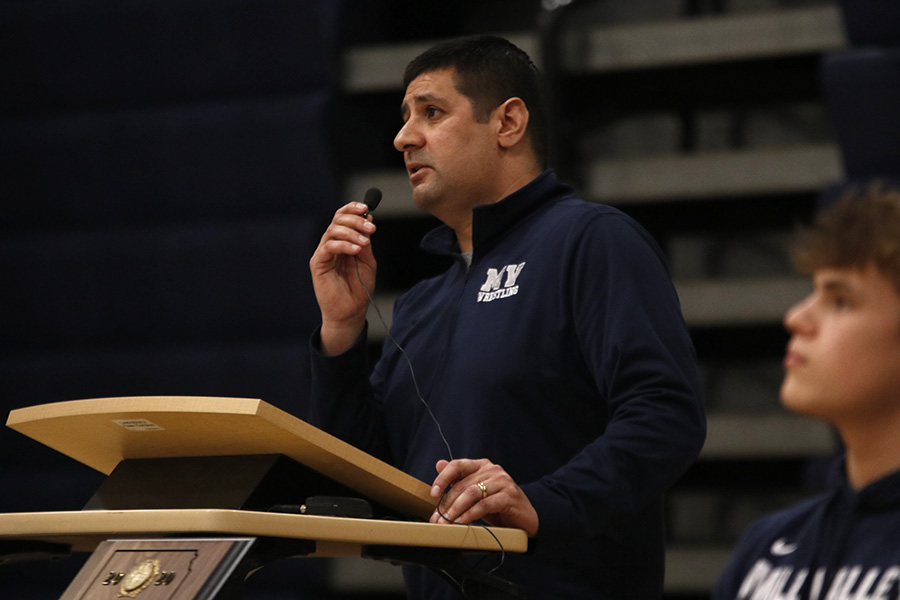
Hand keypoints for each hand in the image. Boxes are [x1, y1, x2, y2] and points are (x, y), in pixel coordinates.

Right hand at [309, 201, 376, 354]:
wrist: (351, 311)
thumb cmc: (359, 288)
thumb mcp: (368, 261)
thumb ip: (366, 242)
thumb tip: (368, 220)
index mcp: (343, 241)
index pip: (343, 217)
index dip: (353, 209)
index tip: (367, 208)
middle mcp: (331, 244)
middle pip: (337, 220)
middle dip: (355, 220)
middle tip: (371, 228)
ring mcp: (323, 253)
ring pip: (332, 231)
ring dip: (351, 232)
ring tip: (365, 243)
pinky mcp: (317, 264)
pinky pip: (328, 247)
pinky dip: (343, 245)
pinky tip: (355, 250)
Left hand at [429, 458, 538, 536]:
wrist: (526, 518)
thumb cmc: (499, 505)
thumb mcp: (477, 493)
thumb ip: (460, 480)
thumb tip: (439, 464)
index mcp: (482, 465)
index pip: (458, 465)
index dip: (443, 478)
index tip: (433, 493)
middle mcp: (492, 470)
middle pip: (463, 484)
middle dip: (447, 503)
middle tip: (436, 519)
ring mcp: (503, 481)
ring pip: (472, 493)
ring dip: (456, 510)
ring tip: (447, 522)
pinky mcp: (510, 496)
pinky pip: (485, 504)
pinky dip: (471, 514)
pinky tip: (462, 522)